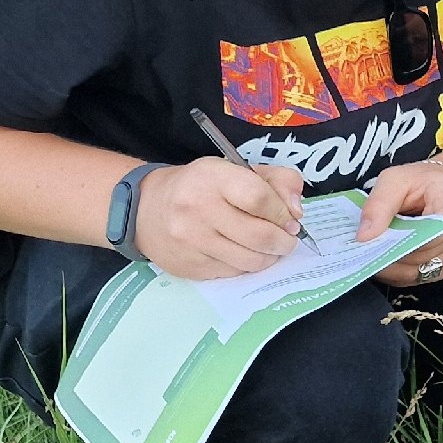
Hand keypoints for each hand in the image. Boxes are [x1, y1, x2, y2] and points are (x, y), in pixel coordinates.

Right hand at [134, 159, 304, 279]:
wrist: (145, 208)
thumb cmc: (201, 187)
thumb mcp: (236, 170)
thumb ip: (276, 181)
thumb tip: (297, 210)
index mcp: (212, 177)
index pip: (259, 198)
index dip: (283, 212)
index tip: (290, 219)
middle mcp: (197, 208)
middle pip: (259, 235)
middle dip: (283, 241)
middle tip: (287, 239)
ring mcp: (190, 241)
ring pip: (250, 260)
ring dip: (270, 257)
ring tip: (270, 248)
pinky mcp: (189, 266)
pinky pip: (234, 273)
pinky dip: (247, 266)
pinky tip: (244, 254)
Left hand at [361, 156, 442, 287]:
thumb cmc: (422, 181)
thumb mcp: (396, 179)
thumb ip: (379, 204)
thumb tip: (364, 237)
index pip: (430, 236)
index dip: (401, 243)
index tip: (373, 242)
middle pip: (422, 258)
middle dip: (390, 256)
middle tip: (362, 251)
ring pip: (419, 273)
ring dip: (392, 268)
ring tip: (371, 255)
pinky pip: (420, 278)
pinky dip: (399, 273)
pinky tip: (385, 260)